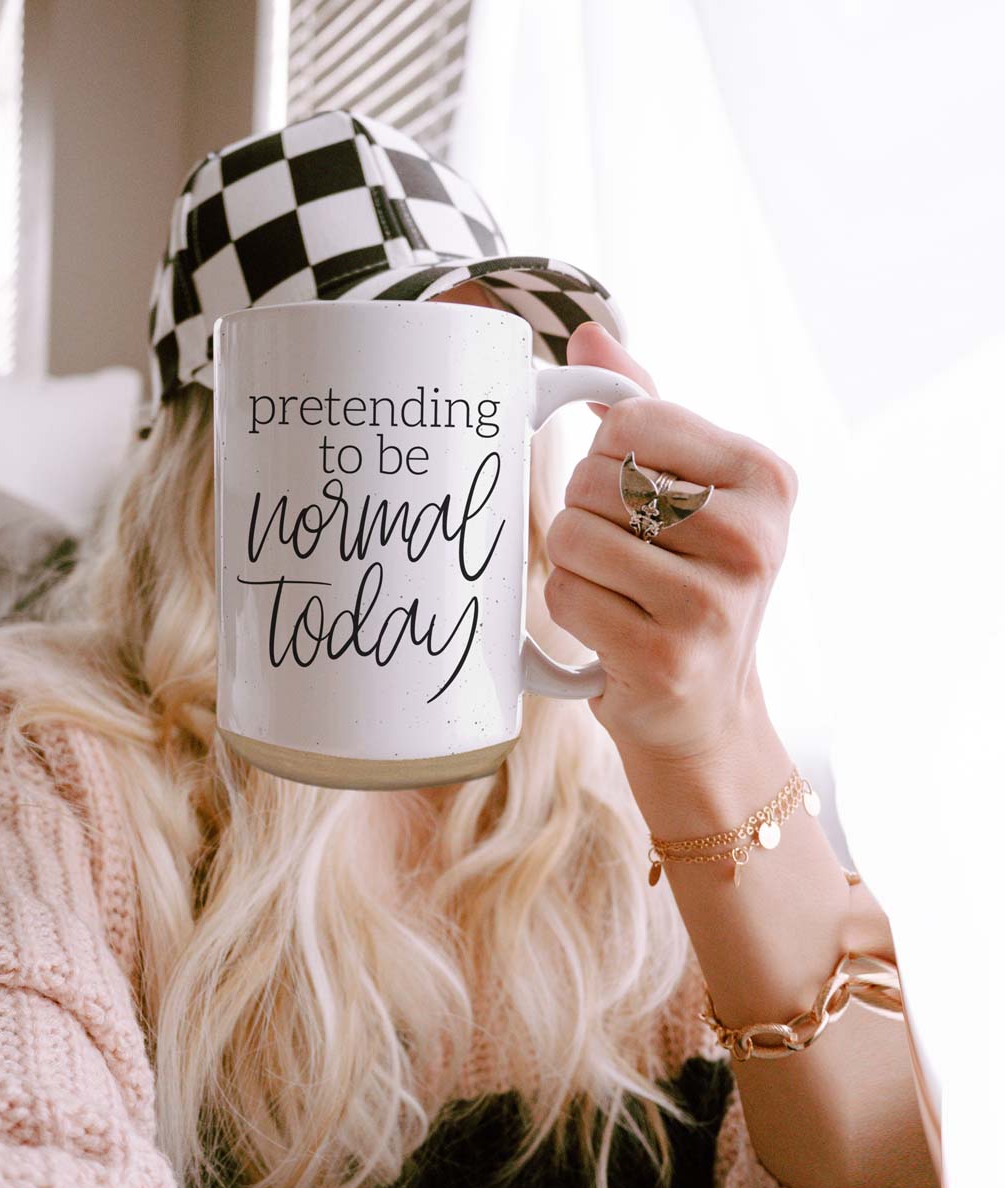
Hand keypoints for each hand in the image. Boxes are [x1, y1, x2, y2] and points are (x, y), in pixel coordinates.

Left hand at [543, 322, 799, 762]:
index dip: (605, 455)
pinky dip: (570, 607)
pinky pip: (565, 595)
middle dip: (586, 513)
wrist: (704, 706)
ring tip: (618, 590)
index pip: (631, 421)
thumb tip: (587, 336)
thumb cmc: (688, 581)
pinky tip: (610, 626)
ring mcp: (713, 604)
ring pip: (572, 536)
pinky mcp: (665, 657)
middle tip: (625, 553)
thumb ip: (645, 410)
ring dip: (574, 564)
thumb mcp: (689, 489)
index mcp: (767, 477)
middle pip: (594, 478)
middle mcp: (753, 538)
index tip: (631, 492)